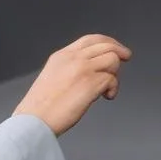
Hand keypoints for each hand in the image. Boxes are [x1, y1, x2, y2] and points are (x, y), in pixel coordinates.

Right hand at [14, 34, 131, 135]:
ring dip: (114, 73)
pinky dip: (113, 88)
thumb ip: (69, 69)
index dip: (107, 41)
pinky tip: (106, 97)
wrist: (34, 120)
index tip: (115, 48)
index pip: (90, 39)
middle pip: (105, 45)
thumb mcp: (52, 77)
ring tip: (107, 87)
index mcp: (61, 56)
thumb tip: (91, 72)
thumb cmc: (40, 107)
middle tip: (126, 57)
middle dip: (119, 50)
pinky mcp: (90, 83)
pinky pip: (112, 79)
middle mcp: (73, 58)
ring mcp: (82, 69)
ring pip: (112, 59)